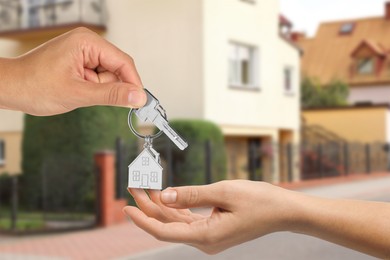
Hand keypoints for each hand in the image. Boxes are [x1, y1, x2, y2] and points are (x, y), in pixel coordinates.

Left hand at [0, 27, 145, 115]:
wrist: (11, 88)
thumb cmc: (34, 86)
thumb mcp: (78, 93)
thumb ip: (112, 95)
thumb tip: (138, 97)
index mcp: (87, 42)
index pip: (123, 62)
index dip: (133, 83)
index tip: (139, 102)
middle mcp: (87, 43)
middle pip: (117, 69)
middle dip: (110, 87)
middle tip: (92, 97)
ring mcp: (83, 52)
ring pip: (109, 75)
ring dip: (99, 89)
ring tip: (78, 92)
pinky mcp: (80, 61)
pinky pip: (98, 77)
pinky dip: (93, 88)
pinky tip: (77, 90)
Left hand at [124, 180, 298, 253]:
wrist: (283, 211)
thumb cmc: (259, 200)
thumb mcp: (224, 192)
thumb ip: (192, 195)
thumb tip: (165, 195)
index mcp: (207, 236)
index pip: (164, 231)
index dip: (143, 219)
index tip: (127, 207)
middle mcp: (205, 241)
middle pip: (168, 226)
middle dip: (149, 207)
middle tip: (135, 188)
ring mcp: (210, 237)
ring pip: (177, 223)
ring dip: (162, 206)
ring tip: (147, 189)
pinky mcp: (214, 229)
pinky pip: (189, 220)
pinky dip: (176, 208)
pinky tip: (168, 197)